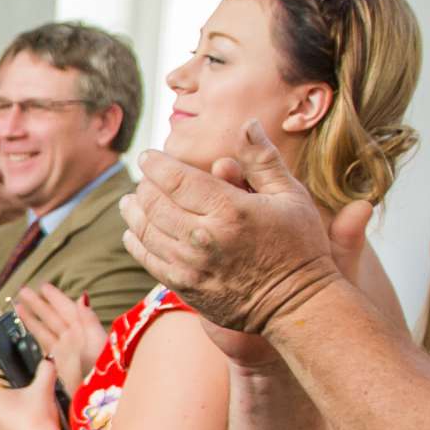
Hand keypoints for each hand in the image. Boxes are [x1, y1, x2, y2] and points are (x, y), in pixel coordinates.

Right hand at [13, 283, 107, 394]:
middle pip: (53, 316)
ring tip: (18, 306)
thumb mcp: (98, 341)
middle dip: (38, 303)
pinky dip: (34, 333)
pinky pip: (43, 343)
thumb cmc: (104, 370)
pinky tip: (27, 327)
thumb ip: (88, 320)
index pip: (67, 308)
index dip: (55, 297)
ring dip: (32, 316)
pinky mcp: (58, 363)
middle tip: (23, 291)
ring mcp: (65, 350)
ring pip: (45, 328)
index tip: (43, 286)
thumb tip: (82, 298)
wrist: (99, 397)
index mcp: (85, 330)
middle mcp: (74, 338)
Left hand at [122, 119, 366, 338]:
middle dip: (144, 186)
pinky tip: (133, 231)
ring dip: (133, 212)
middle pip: (154, 203)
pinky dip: (135, 241)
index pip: (176, 179)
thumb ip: (263, 160)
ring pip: (145, 230)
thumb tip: (248, 124)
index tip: (149, 156)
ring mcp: (190, 265)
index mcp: (229, 210)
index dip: (156, 164)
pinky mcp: (183, 287)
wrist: (297, 304)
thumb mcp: (290, 196)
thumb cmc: (299, 245)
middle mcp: (203, 238)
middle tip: (144, 178)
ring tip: (130, 200)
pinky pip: (148, 259)